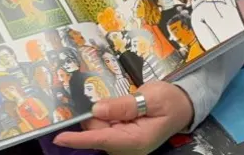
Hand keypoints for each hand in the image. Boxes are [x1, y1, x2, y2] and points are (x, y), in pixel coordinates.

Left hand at [53, 82, 193, 154]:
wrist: (184, 106)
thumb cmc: (170, 101)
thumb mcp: (150, 97)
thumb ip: (123, 104)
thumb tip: (97, 108)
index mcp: (135, 140)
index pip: (101, 139)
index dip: (78, 138)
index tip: (59, 137)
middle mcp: (127, 147)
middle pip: (97, 132)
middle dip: (98, 115)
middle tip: (118, 99)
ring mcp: (125, 144)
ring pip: (100, 129)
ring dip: (104, 114)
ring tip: (126, 103)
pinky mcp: (123, 139)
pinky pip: (106, 128)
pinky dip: (107, 117)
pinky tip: (120, 109)